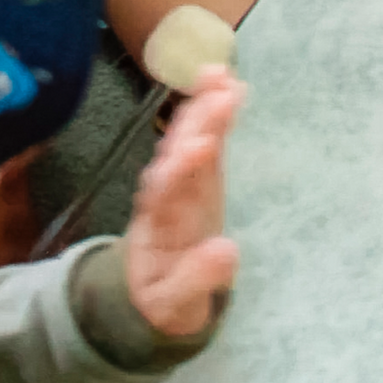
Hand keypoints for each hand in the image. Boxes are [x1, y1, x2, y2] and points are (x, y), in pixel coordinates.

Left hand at [125, 66, 243, 336]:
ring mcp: (181, 184)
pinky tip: (228, 81)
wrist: (153, 295)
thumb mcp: (175, 307)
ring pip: (188, 140)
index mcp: (159, 230)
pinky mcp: (200, 178)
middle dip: (196, 125)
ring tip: (221, 75)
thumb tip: (228, 251)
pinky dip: (213, 111)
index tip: (201, 148)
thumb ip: (196, 281)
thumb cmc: (166, 302)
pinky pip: (206, 139)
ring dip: (202, 108)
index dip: (182, 171)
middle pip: (176, 157)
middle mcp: (165, 199)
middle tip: (219, 95)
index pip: (167, 195)